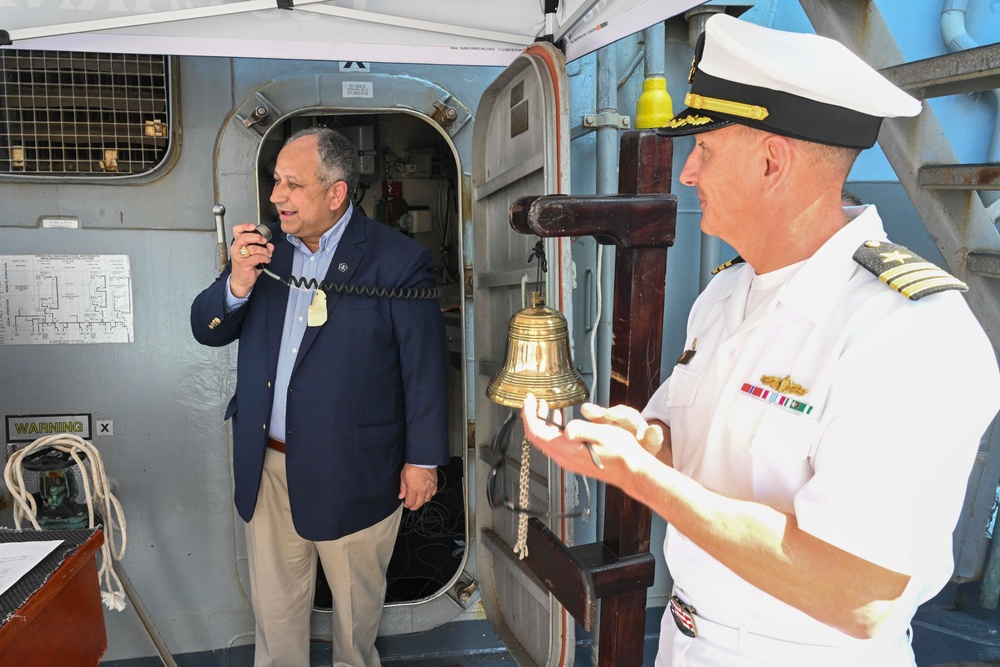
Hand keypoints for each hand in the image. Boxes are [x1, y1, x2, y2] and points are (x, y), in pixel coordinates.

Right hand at [229, 223, 272, 297]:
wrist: (241, 280)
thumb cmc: (246, 266)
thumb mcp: (254, 255)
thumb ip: (263, 248)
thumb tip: (270, 245)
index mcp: (238, 244)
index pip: (237, 231)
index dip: (244, 226)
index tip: (253, 227)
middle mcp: (236, 248)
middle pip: (244, 237)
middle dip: (257, 237)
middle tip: (264, 241)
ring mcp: (239, 256)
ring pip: (253, 248)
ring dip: (265, 251)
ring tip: (268, 254)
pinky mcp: (244, 264)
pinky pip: (257, 258)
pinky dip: (265, 258)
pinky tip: (266, 260)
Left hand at [399, 464, 437, 510]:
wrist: (423, 459)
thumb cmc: (412, 466)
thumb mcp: (403, 477)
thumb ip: (403, 488)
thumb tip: (401, 496)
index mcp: (413, 489)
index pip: (410, 502)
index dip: (407, 505)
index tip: (406, 504)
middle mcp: (422, 490)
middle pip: (419, 503)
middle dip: (414, 506)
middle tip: (412, 507)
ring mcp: (429, 488)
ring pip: (427, 500)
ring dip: (422, 502)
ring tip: (419, 501)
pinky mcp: (434, 484)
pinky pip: (433, 493)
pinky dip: (429, 496)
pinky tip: (427, 495)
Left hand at [521, 393, 656, 481]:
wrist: (632, 471)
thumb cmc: (621, 453)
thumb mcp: (602, 434)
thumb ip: (582, 430)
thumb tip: (567, 428)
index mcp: (567, 449)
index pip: (536, 432)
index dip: (529, 414)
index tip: (529, 400)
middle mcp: (564, 457)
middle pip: (537, 437)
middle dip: (532, 417)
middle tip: (534, 401)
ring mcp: (568, 460)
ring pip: (546, 440)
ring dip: (542, 423)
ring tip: (545, 407)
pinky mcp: (574, 459)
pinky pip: (555, 444)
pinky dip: (552, 429)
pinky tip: (561, 421)